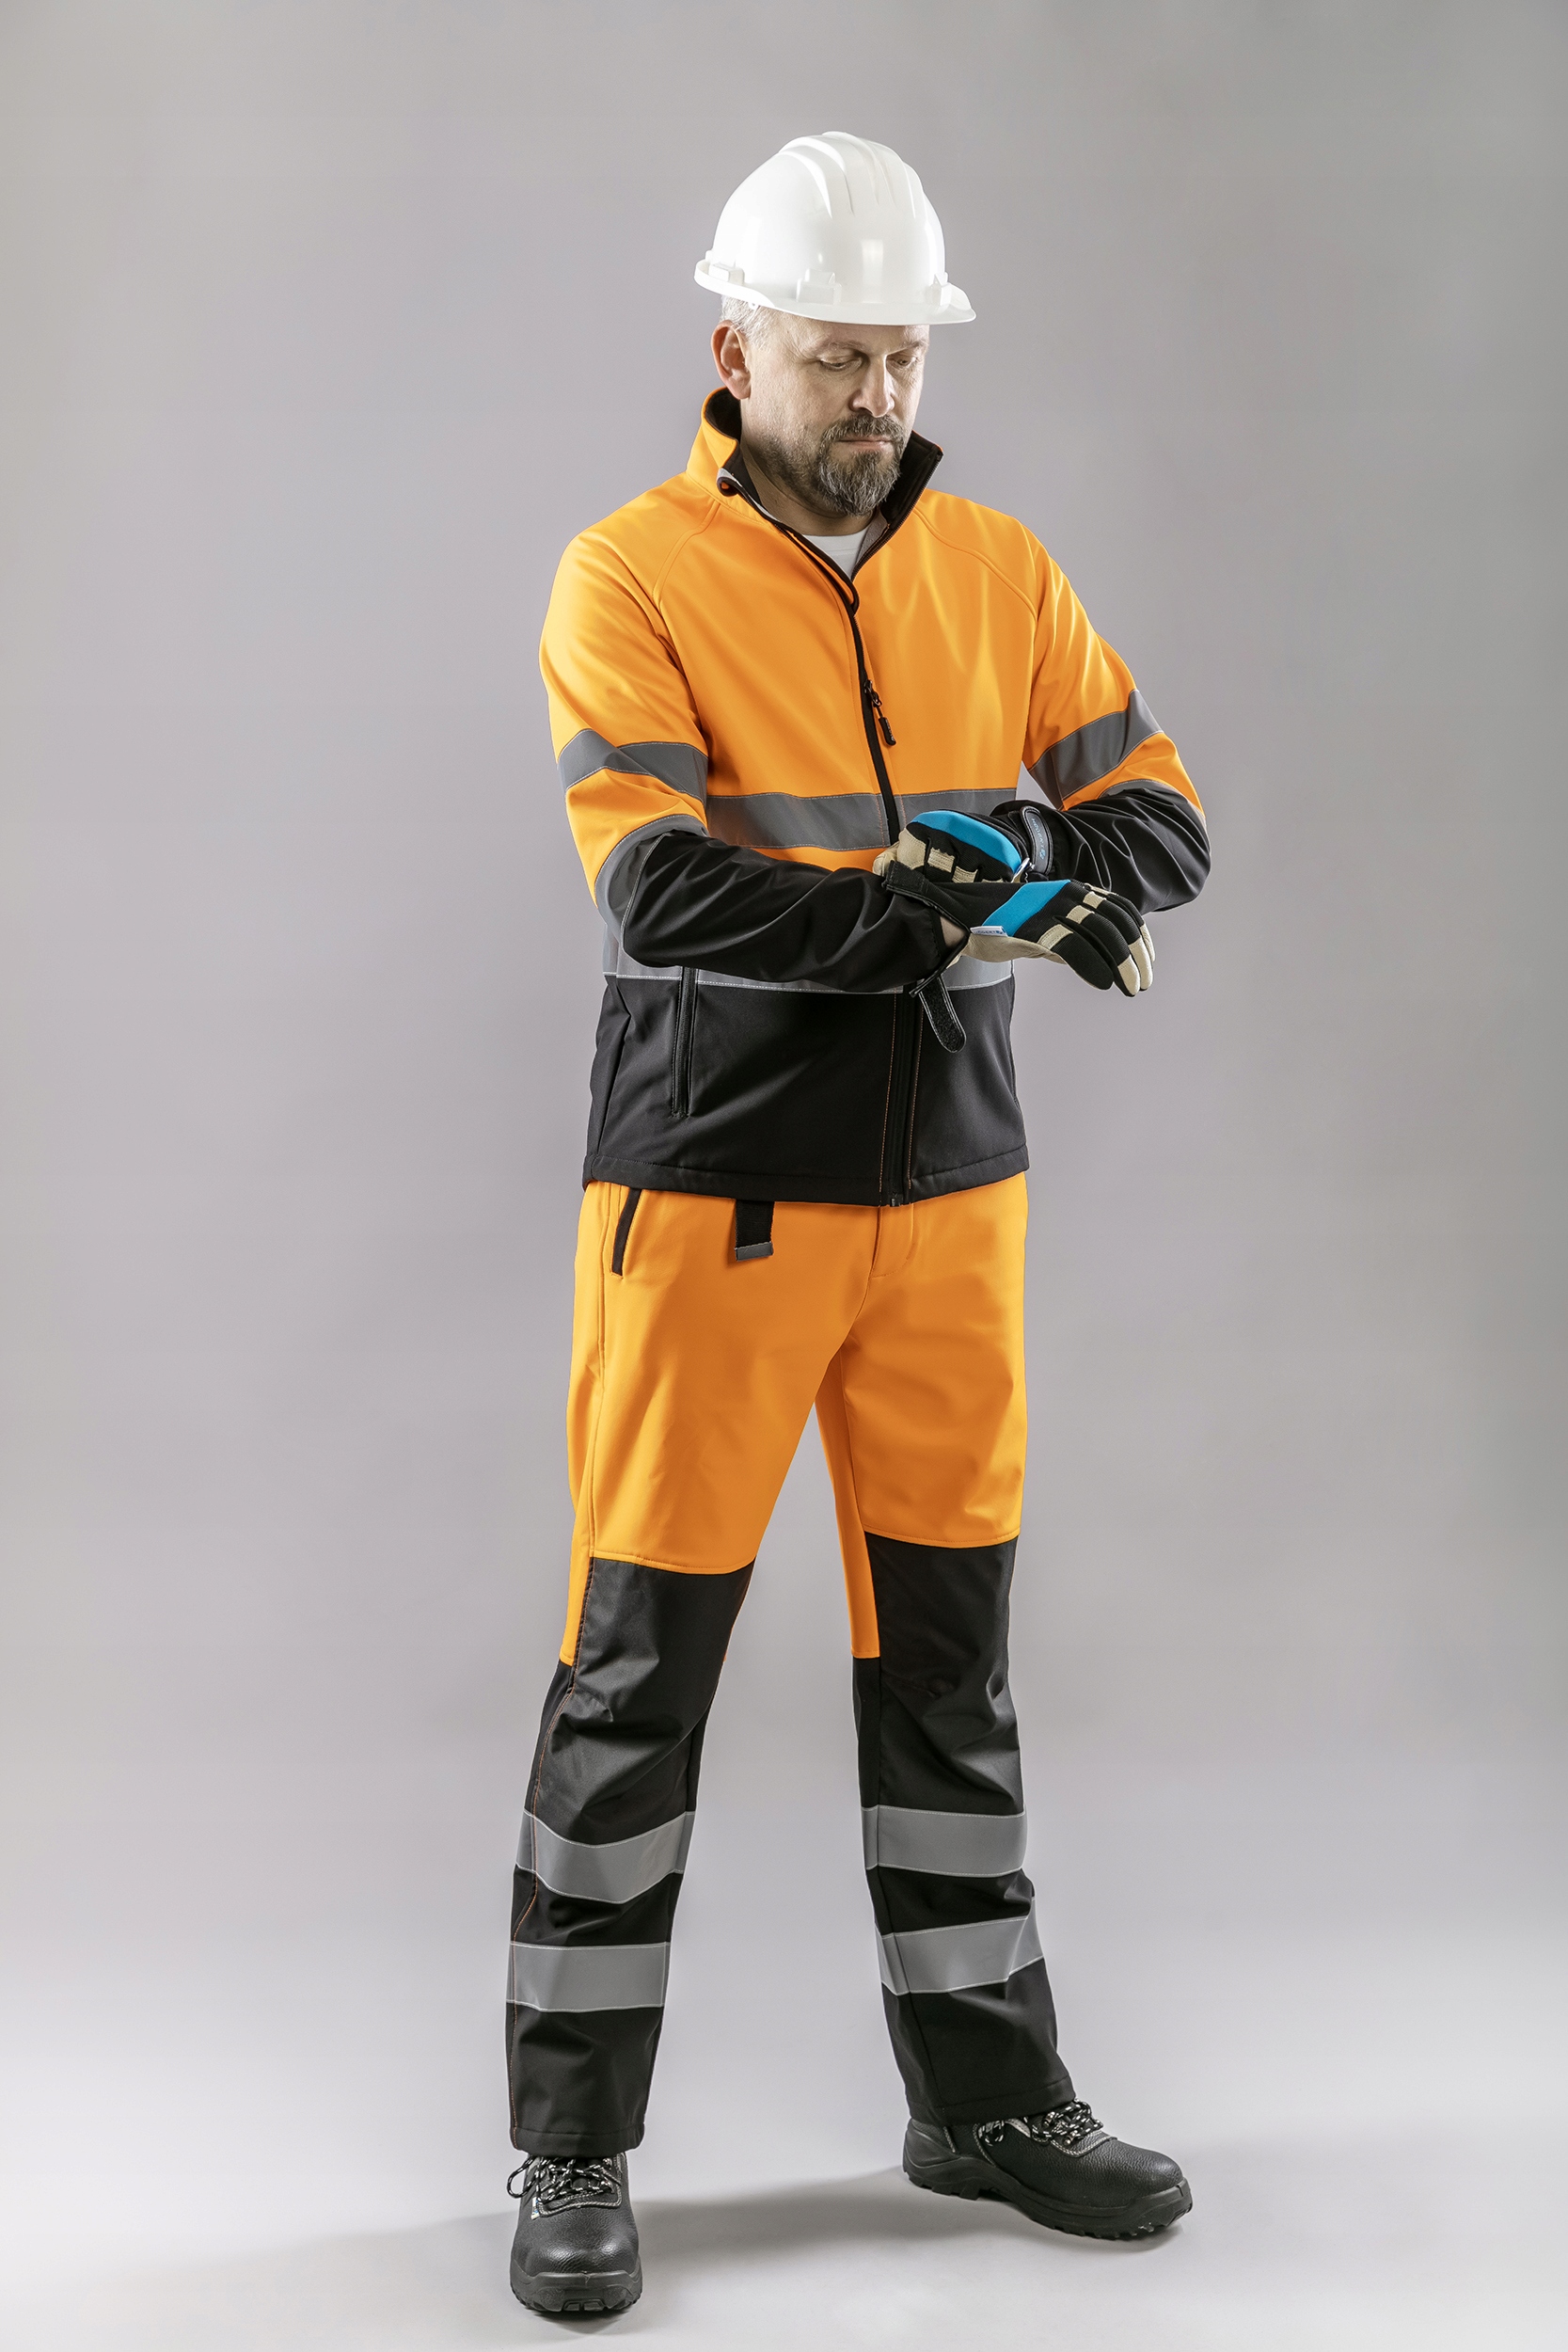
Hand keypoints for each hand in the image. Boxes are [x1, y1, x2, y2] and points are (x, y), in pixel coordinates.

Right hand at [874, 808, 1153, 995]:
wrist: (954, 914)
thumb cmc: (993, 923)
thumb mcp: (1036, 927)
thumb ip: (1062, 940)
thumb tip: (1087, 959)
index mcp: (1070, 892)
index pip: (1119, 910)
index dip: (1140, 937)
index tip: (1147, 962)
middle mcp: (1065, 896)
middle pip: (1117, 922)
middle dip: (1137, 954)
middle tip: (1143, 982)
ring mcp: (1050, 910)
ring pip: (1102, 934)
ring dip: (1123, 963)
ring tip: (1131, 988)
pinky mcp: (1034, 928)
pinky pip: (1073, 947)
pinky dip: (1095, 965)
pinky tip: (1105, 983)